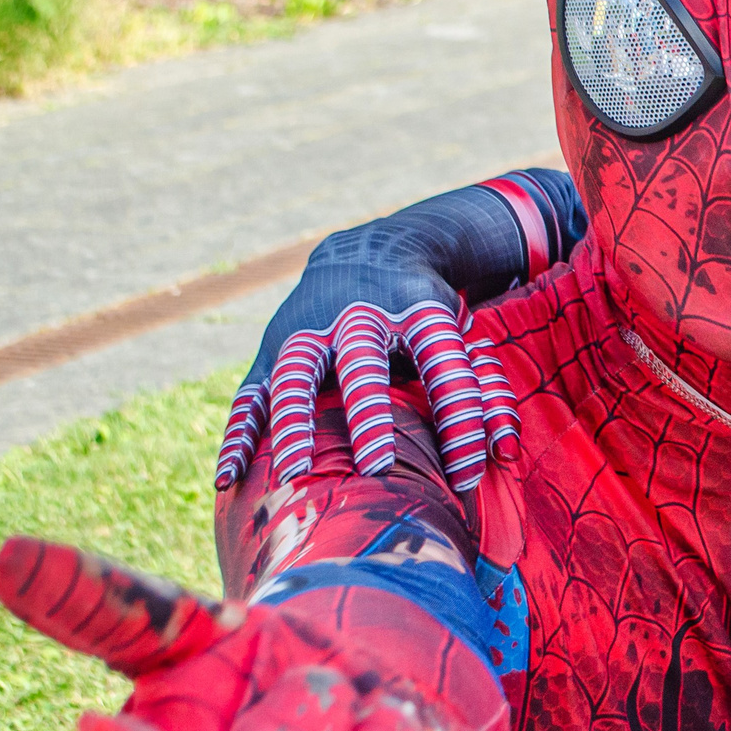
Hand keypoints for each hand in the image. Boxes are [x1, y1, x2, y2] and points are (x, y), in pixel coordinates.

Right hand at [218, 301, 513, 495]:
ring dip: (294, 422)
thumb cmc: (424, 315)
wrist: (371, 252)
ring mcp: (308, 327)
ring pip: (296, 374)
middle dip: (369, 414)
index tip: (467, 476)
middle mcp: (359, 315)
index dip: (458, 418)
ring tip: (295, 473)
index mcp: (418, 311)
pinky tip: (228, 479)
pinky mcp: (271, 346)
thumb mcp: (461, 336)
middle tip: (377, 468)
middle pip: (362, 363)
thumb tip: (502, 455)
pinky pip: (250, 392)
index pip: (444, 364)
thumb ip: (484, 391)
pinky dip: (239, 434)